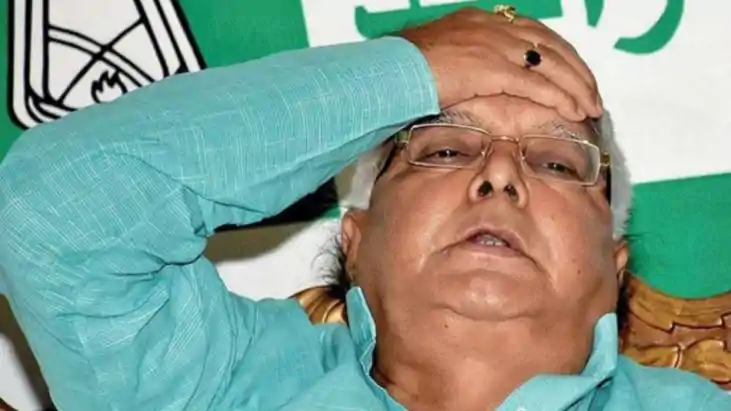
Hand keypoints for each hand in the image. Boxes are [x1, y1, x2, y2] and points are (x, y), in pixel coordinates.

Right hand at [400, 7, 601, 120]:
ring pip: (551, 64)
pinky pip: (536, 85)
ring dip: (576, 87)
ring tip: (590, 107)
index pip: (535, 34)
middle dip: (577, 71)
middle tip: (592, 94)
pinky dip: (559, 98)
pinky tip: (574, 111)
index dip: (560, 55)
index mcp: (483, 21)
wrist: (389, 72)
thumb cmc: (405, 71)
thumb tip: (475, 79)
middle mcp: (494, 27)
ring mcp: (494, 46)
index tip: (574, 74)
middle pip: (551, 45)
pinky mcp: (492, 69)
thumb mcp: (443, 56)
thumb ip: (468, 61)